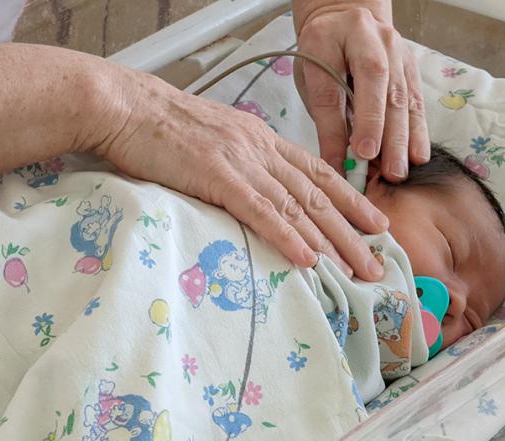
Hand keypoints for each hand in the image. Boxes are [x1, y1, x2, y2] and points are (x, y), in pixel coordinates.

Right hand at [90, 67, 387, 279]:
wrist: (126, 107)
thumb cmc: (157, 126)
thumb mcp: (209, 138)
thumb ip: (234, 160)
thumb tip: (246, 187)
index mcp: (259, 138)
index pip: (316, 171)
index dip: (350, 199)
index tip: (374, 222)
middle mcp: (260, 148)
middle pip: (317, 194)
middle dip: (353, 231)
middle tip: (378, 261)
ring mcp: (241, 161)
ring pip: (298, 206)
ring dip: (332, 242)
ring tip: (358, 269)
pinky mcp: (218, 177)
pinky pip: (261, 212)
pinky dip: (288, 237)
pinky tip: (307, 260)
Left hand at [292, 2, 429, 180]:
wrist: (343, 19)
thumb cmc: (322, 54)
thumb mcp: (311, 78)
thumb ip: (325, 117)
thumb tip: (336, 165)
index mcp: (335, 36)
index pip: (343, 84)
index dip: (352, 121)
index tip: (356, 153)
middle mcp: (373, 39)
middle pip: (382, 89)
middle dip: (385, 135)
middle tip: (386, 172)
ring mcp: (397, 51)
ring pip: (403, 97)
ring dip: (403, 139)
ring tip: (399, 171)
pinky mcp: (410, 66)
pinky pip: (416, 100)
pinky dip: (416, 131)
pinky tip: (417, 155)